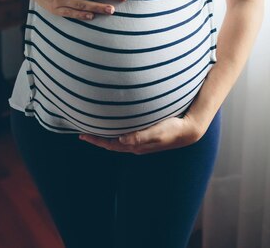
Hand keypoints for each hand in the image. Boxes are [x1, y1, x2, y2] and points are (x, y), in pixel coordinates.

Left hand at [78, 114, 201, 154]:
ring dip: (106, 135)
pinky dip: (116, 131)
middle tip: (83, 132)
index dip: (96, 140)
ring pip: (118, 140)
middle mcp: (135, 145)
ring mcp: (140, 141)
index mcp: (135, 145)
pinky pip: (125, 135)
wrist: (187, 130)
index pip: (110, 145)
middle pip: (111, 144)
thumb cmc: (172, 129)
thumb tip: (121, 140)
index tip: (82, 135)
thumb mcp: (156, 132)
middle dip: (97, 138)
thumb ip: (139, 136)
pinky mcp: (146, 135)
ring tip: (96, 127)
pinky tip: (116, 124)